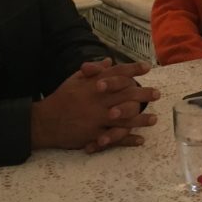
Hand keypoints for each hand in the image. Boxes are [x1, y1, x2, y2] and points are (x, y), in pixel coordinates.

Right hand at [30, 59, 160, 151]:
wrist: (44, 122)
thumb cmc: (61, 98)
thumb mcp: (74, 80)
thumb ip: (93, 71)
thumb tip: (109, 61)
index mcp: (93, 85)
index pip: (117, 74)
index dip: (133, 70)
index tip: (147, 67)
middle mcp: (98, 100)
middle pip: (126, 95)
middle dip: (143, 95)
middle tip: (157, 94)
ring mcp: (97, 119)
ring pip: (124, 119)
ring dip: (141, 119)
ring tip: (154, 119)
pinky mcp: (94, 135)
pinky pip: (115, 138)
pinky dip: (128, 139)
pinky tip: (140, 140)